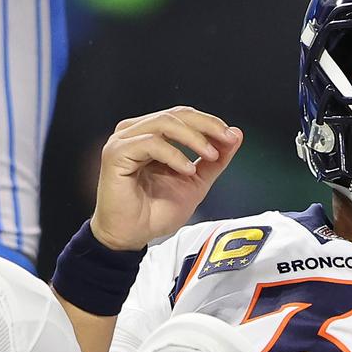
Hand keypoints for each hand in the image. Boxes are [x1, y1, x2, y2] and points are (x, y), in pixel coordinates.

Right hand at [90, 106, 242, 250]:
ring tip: (210, 155)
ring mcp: (123, 141)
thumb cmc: (154, 212)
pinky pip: (150, 143)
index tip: (231, 137)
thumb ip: (214, 160)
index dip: (210, 123)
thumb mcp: (195, 183)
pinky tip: (187, 169)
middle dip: (207, 125)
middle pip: (176, 114)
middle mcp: (135, 133)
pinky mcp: (116, 154)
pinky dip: (174, 154)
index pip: (183, 116)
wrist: (131, 237)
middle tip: (226, 140)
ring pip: (164, 122)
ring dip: (193, 138)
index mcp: (151, 134)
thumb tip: (235, 135)